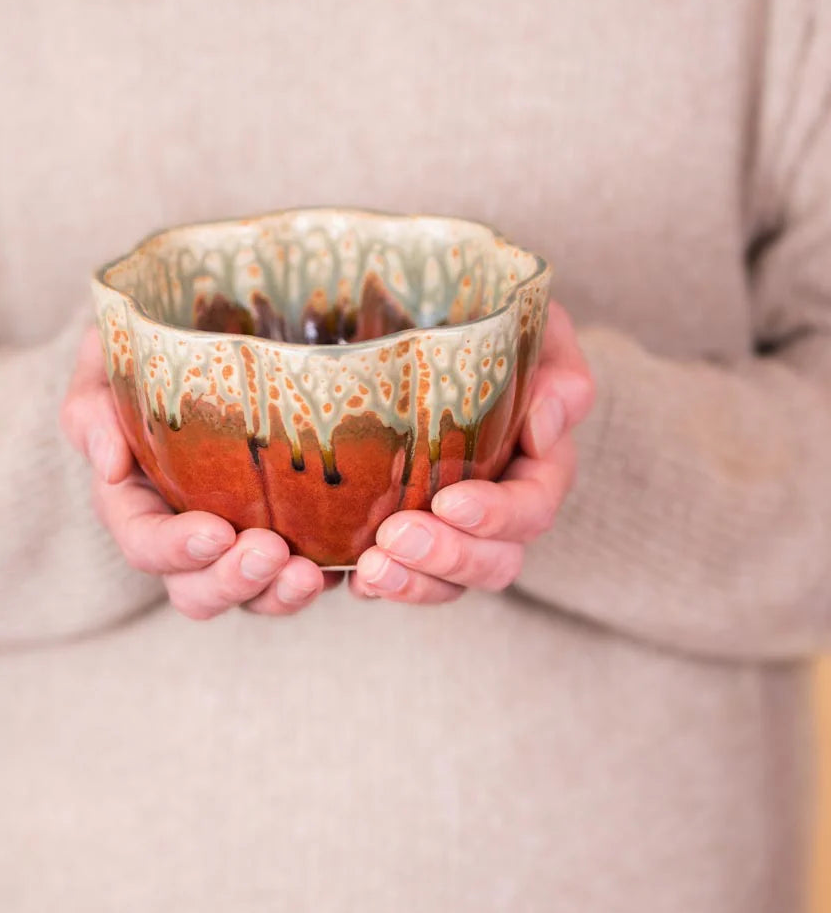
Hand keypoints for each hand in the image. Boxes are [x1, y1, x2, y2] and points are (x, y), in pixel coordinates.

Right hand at [60, 327, 328, 618]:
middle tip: (271, 553)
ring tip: (313, 574)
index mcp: (136, 502)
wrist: (210, 335)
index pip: (144, 542)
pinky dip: (328, 577)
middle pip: (198, 589)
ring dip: (280, 594)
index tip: (215, 532)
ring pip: (253, 595)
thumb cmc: (149, 355)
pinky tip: (353, 563)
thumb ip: (93, 408)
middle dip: (233, 581)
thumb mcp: (106, 365)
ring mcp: (239, 540)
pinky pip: (305, 574)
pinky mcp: (289, 533)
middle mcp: (185, 535)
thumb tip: (109, 463)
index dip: (175, 548)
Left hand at [350, 300, 594, 601]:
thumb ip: (558, 374)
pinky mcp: (410, 537)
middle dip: (448, 556)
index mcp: (536, 468)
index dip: (498, 516)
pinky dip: (383, 586)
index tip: (450, 502)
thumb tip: (547, 428)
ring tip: (370, 569)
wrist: (430, 325)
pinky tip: (353, 578)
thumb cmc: (490, 327)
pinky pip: (405, 579)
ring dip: (413, 582)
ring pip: (450, 582)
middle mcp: (500, 510)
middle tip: (395, 536)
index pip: (532, 508)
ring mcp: (455, 531)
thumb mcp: (539, 332)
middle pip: (494, 561)